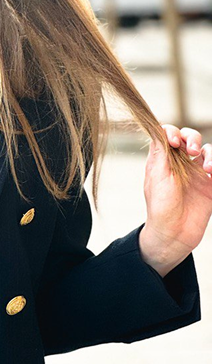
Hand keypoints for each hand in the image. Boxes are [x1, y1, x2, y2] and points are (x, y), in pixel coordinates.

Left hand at [140, 125, 211, 275]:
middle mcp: (180, 163)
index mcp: (163, 159)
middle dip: (192, 137)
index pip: (168, 134)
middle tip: (192, 150)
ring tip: (207, 168)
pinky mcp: (210, 185)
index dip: (172, 132)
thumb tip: (160, 129)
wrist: (173, 234)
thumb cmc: (160, 207)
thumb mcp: (157, 176)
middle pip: (189, 138)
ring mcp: (196, 174)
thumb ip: (161, 152)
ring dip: (211, 154)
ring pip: (208, 151)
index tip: (173, 141)